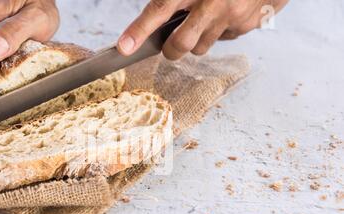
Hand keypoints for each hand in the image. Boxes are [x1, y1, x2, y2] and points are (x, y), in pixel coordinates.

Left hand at [117, 0, 288, 59]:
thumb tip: (160, 14)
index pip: (159, 10)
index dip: (139, 31)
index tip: (124, 48)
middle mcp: (212, 1)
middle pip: (181, 44)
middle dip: (171, 50)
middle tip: (168, 44)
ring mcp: (232, 15)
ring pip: (201, 47)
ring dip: (196, 40)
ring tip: (202, 20)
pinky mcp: (247, 24)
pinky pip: (224, 39)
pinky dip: (219, 31)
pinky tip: (224, 13)